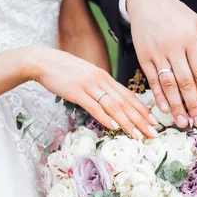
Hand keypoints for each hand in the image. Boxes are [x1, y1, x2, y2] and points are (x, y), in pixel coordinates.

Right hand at [25, 46, 157, 138]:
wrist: (42, 61)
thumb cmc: (63, 70)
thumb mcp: (86, 75)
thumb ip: (98, 86)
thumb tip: (109, 100)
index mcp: (104, 77)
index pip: (128, 95)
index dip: (142, 109)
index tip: (153, 121)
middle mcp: (101, 80)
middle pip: (125, 102)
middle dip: (141, 119)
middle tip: (153, 133)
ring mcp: (89, 86)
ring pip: (113, 106)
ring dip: (128, 122)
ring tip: (138, 135)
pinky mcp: (76, 92)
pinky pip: (94, 106)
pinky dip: (106, 117)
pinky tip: (115, 127)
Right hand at [126, 0, 196, 127]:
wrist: (147, 1)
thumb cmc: (176, 13)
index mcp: (190, 39)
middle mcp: (173, 47)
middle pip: (185, 82)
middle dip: (193, 104)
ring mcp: (157, 53)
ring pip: (168, 84)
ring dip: (176, 105)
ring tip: (183, 122)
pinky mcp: (144, 57)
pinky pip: (152, 80)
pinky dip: (159, 95)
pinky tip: (165, 108)